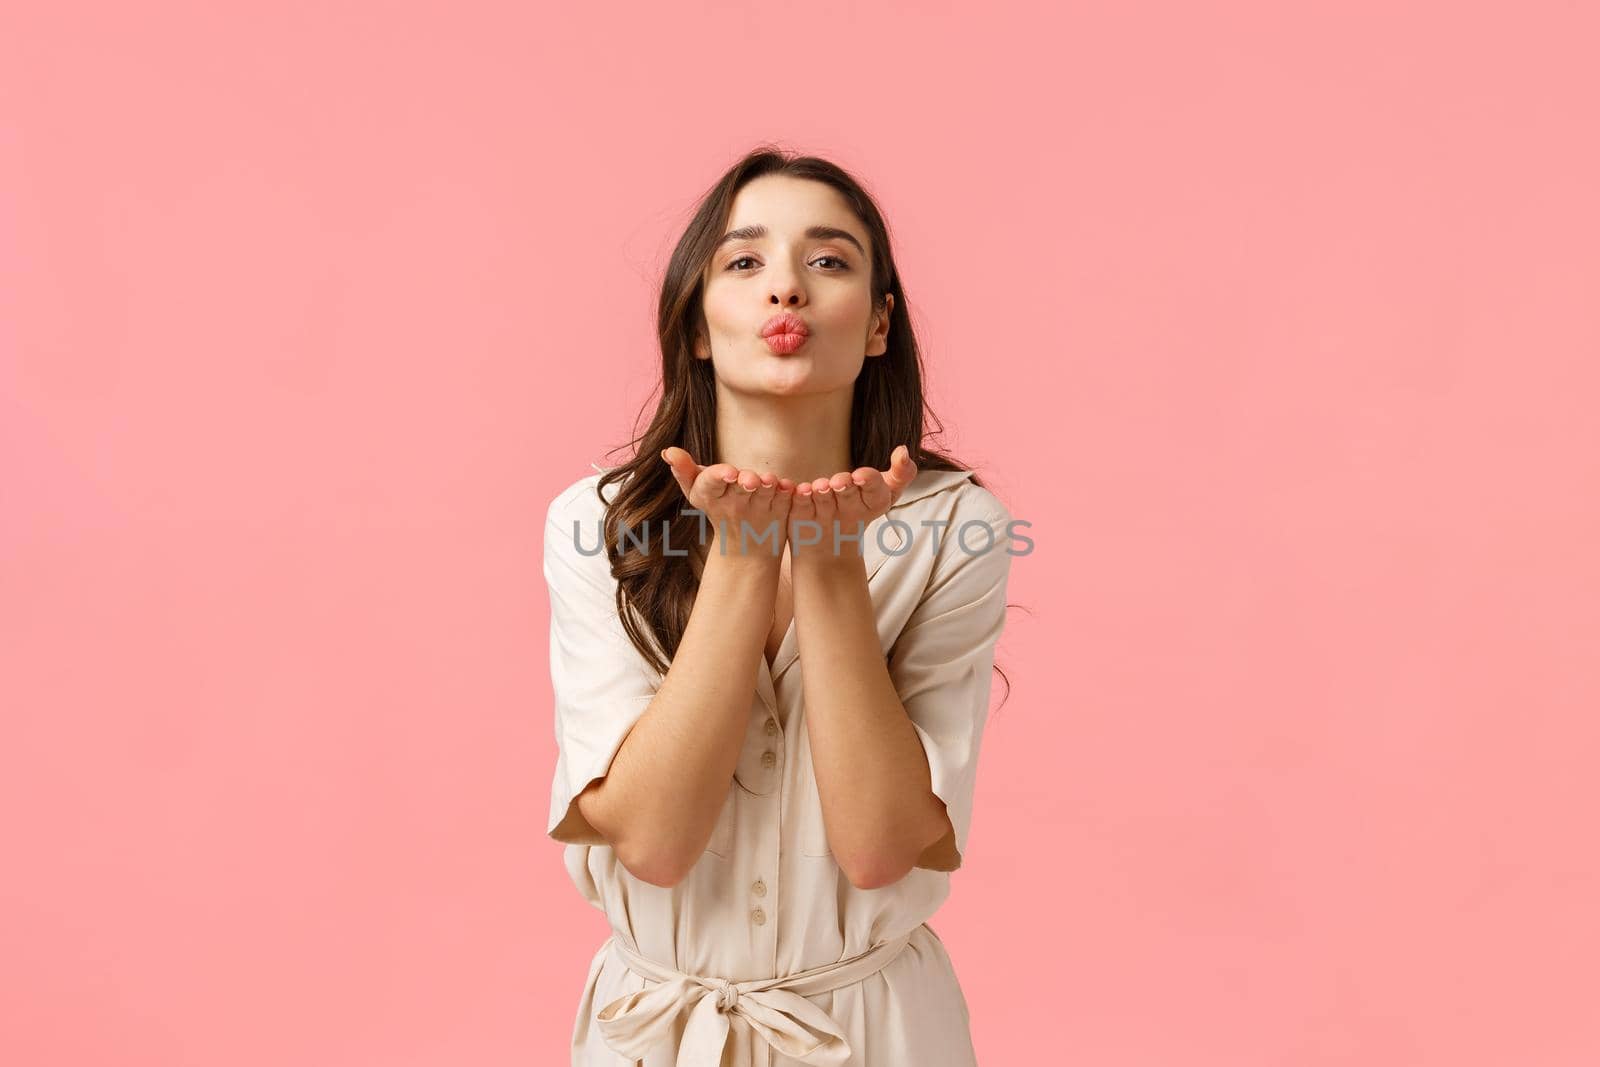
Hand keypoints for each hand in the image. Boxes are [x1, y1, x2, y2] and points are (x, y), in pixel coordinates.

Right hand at [660, 447, 793, 559]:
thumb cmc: (718, 506)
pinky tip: (790, 487)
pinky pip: (786, 501)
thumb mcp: (698, 492)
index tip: (727, 472)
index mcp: (711, 496)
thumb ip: (683, 470)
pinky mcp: (780, 514)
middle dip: (745, 481)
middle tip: (750, 480)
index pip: (710, 484)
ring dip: (768, 487)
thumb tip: (667, 451)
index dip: (718, 477)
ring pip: (764, 495)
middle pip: (739, 488)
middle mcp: (734, 505)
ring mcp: (758, 511)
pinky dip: (788, 494)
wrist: (745, 548)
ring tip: (770, 481)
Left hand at [787, 445, 918, 563]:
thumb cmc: (861, 507)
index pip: (875, 493)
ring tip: (816, 487)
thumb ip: (901, 472)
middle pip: (848, 497)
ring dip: (819, 493)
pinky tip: (795, 488)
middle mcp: (848, 513)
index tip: (860, 475)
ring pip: (822, 502)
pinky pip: (798, 508)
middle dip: (845, 488)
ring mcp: (823, 518)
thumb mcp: (886, 492)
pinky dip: (797, 498)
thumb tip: (904, 450)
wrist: (829, 547)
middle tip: (839, 481)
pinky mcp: (800, 520)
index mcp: (872, 504)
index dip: (869, 482)